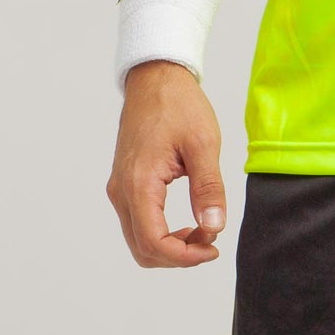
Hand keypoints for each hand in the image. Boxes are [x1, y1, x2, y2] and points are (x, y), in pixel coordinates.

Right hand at [107, 61, 226, 267]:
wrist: (155, 78)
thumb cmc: (178, 105)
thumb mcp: (203, 145)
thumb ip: (209, 188)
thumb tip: (214, 227)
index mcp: (139, 182)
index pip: (154, 242)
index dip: (186, 256)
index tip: (213, 248)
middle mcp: (122, 190)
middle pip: (144, 250)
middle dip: (180, 256)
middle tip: (210, 240)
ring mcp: (120, 189)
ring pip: (140, 243)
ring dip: (172, 249)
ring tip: (202, 231)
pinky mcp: (125, 186)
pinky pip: (140, 226)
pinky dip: (164, 236)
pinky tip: (188, 225)